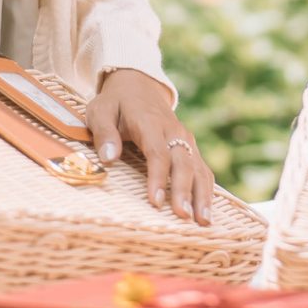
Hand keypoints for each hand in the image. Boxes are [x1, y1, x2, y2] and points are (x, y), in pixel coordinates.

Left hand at [89, 68, 213, 225]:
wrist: (138, 85)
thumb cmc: (116, 103)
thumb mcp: (101, 111)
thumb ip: (104, 134)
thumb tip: (108, 158)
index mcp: (150, 122)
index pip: (158, 153)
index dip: (158, 178)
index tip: (156, 202)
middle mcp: (174, 131)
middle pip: (183, 163)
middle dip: (185, 191)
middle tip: (184, 217)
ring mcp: (185, 139)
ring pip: (198, 168)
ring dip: (202, 195)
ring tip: (204, 222)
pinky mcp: (189, 147)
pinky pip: (202, 169)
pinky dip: (207, 190)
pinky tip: (207, 211)